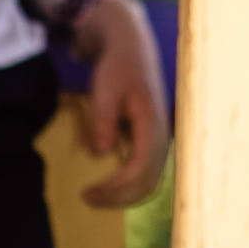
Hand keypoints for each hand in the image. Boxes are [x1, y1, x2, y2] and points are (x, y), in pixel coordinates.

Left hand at [73, 0, 169, 207]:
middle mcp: (161, 136)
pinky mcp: (151, 139)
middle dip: (118, 197)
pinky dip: (129, 185)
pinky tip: (108, 185)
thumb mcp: (105, 90)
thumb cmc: (117, 68)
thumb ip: (104, 120)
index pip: (140, 168)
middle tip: (87, 198)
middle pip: (147, 182)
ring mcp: (158, 138)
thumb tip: (102, 152)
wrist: (131, 49)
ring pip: (149, 180)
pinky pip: (146, 171)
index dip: (116, 186)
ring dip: (124, 195)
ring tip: (95, 197)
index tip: (89, 191)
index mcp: (152, 124)